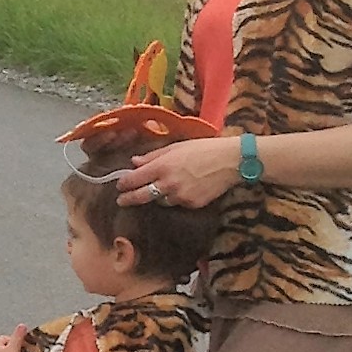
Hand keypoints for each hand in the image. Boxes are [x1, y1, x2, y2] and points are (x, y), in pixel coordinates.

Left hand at [123, 134, 241, 210]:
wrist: (231, 161)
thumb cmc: (204, 149)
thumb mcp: (176, 147)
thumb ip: (153, 156)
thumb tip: (134, 162)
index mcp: (162, 166)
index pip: (135, 179)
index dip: (124, 183)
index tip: (120, 185)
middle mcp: (168, 183)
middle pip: (141, 196)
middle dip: (128, 199)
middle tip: (121, 201)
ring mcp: (180, 196)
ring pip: (160, 201)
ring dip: (157, 196)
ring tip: (162, 188)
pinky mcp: (192, 204)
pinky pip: (177, 203)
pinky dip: (176, 198)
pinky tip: (183, 188)